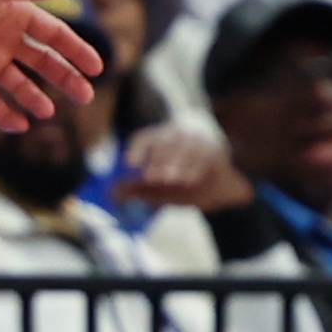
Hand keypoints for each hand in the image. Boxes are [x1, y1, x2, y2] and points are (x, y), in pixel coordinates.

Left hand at [0, 0, 104, 125]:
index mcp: (14, 14)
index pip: (54, 35)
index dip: (76, 50)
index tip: (98, 68)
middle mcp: (3, 39)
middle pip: (42, 62)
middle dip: (64, 78)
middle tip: (85, 95)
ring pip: (18, 85)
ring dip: (35, 98)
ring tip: (49, 112)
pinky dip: (5, 114)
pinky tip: (20, 125)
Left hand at [110, 116, 251, 213]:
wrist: (220, 186)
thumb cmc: (183, 182)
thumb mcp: (158, 188)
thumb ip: (137, 189)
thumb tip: (111, 195)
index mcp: (160, 139)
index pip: (145, 138)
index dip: (136, 149)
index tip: (129, 164)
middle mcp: (178, 136)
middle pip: (165, 143)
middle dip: (157, 161)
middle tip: (150, 179)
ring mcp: (197, 142)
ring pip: (185, 148)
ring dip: (176, 164)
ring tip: (169, 180)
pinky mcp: (215, 152)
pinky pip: (205, 157)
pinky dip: (196, 169)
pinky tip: (188, 181)